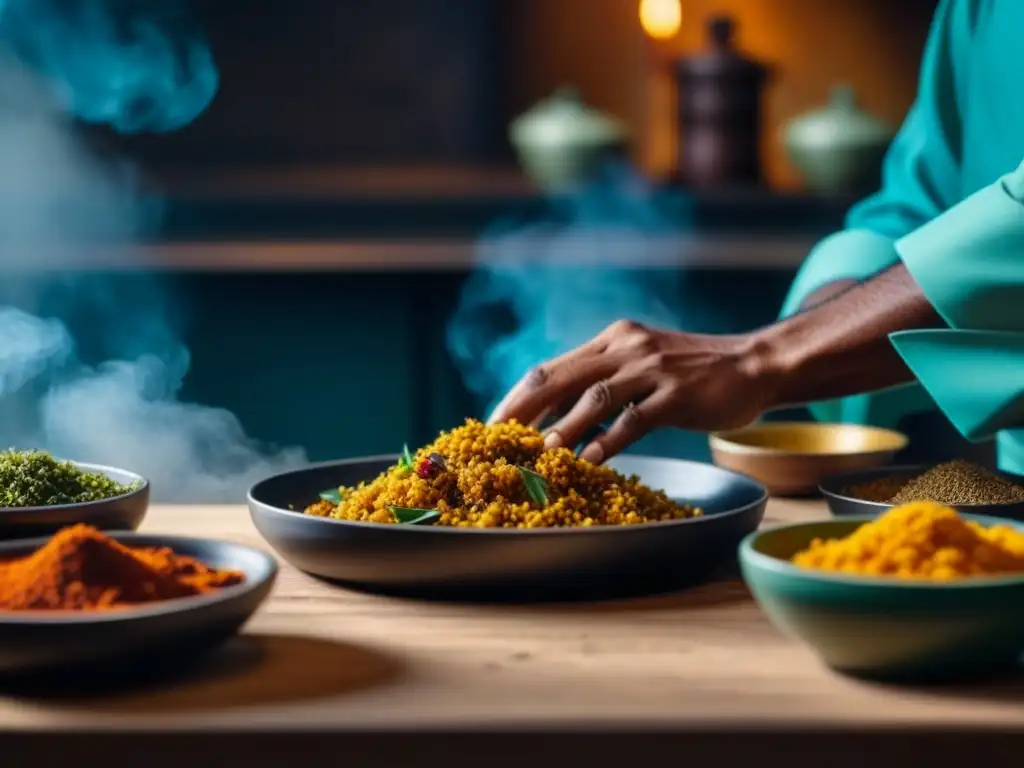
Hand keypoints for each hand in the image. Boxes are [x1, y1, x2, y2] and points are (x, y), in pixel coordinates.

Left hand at [488, 320, 773, 463]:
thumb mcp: (642, 365)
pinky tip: (590, 460)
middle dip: (525, 409)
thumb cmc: (692, 374)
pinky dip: (608, 441)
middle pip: (562, 377)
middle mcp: (627, 348)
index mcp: (612, 340)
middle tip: (498, 438)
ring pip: (595, 398)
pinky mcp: (677, 395)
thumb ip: (605, 382)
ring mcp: (652, 369)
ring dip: (564, 426)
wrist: (753, 364)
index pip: (553, 367)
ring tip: (541, 453)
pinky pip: (634, 420)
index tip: (493, 422)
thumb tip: (559, 418)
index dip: (520, 395)